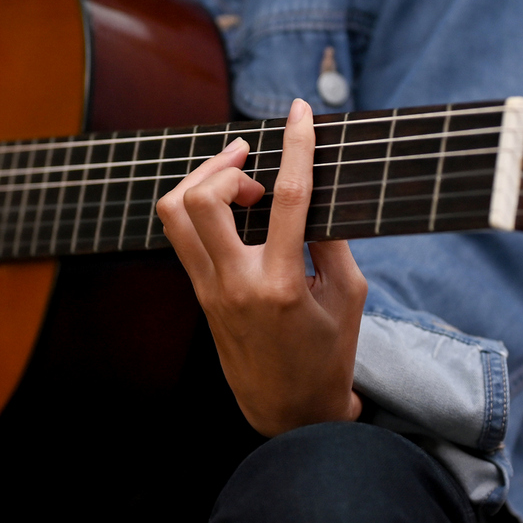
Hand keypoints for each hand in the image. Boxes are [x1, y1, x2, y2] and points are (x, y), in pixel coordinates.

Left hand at [156, 98, 366, 435]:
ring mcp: (210, 291)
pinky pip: (182, 235)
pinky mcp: (199, 295)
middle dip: (224, 165)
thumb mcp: (348, 295)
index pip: (286, 198)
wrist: (288, 411)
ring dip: (201, 181)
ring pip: (175, 214)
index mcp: (281, 284)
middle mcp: (236, 284)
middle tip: (253, 163)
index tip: (299, 111)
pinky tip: (230, 207)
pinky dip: (200, 206)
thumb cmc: (328, 355)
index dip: (295, 145)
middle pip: (202, 200)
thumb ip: (331, 237)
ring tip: (239, 182)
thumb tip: (314, 183)